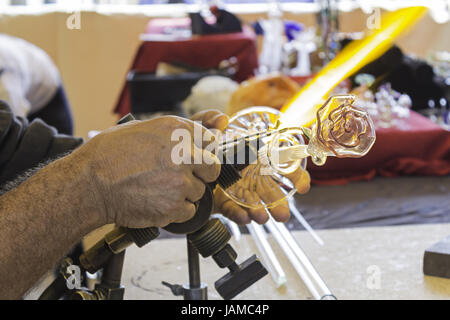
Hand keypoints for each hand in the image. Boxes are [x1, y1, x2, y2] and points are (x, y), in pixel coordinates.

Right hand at [71, 115, 220, 227]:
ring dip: (184, 193)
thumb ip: (182, 129)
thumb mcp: (144, 128)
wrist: (88, 184)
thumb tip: (217, 124)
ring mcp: (181, 182)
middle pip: (213, 168)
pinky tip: (156, 202)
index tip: (192, 158)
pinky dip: (176, 210)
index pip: (211, 140)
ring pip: (199, 191)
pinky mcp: (174, 206)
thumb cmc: (109, 154)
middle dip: (200, 173)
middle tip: (178, 176)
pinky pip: (189, 211)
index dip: (201, 151)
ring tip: (158, 189)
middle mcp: (184, 154)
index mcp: (177, 130)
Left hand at [192, 109, 310, 224]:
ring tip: (265, 218)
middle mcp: (245, 175)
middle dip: (279, 202)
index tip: (302, 187)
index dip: (293, 175)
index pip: (276, 165)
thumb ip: (208, 120)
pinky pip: (232, 210)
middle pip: (268, 189)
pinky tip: (246, 218)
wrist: (170, 166)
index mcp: (248, 157)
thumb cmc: (189, 146)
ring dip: (261, 211)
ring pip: (253, 203)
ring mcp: (234, 190)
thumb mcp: (197, 129)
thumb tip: (222, 119)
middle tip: (284, 213)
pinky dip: (239, 214)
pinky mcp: (220, 202)